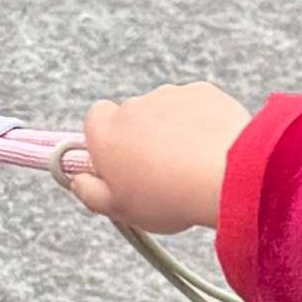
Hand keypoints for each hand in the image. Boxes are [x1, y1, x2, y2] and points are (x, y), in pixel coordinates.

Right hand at [63, 81, 250, 234]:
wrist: (224, 175)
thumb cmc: (167, 197)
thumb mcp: (119, 209)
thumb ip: (90, 193)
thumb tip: (78, 181)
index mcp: (105, 133)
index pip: (93, 120)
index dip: (105, 141)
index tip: (118, 164)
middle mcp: (133, 106)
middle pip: (131, 118)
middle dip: (141, 138)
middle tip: (159, 173)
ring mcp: (169, 95)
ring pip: (165, 112)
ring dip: (172, 130)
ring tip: (191, 166)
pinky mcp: (202, 92)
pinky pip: (196, 106)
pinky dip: (200, 122)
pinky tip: (211, 149)